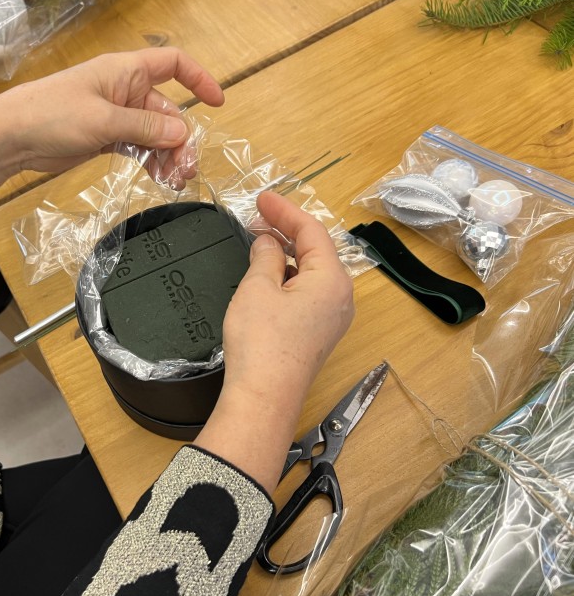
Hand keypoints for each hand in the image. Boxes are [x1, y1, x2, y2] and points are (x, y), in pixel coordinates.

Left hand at [0, 48, 222, 203]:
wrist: (12, 138)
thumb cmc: (52, 115)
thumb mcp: (103, 121)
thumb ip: (145, 128)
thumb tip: (182, 134)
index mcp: (126, 72)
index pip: (173, 64)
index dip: (198, 79)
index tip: (217, 102)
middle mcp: (125, 91)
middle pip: (167, 111)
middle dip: (181, 139)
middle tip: (186, 170)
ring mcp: (116, 115)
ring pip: (155, 134)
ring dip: (168, 156)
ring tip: (175, 182)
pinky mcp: (106, 137)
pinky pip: (138, 147)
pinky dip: (150, 162)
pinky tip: (160, 180)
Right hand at [195, 192, 353, 492]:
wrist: (264, 397)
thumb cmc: (261, 341)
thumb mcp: (258, 287)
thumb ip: (264, 256)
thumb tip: (267, 242)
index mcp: (332, 279)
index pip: (312, 231)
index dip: (285, 211)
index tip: (261, 198)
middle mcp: (340, 296)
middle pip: (315, 250)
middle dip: (286, 230)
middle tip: (256, 216)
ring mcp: (332, 317)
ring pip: (311, 272)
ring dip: (285, 253)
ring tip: (257, 240)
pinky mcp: (319, 333)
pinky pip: (308, 292)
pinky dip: (288, 276)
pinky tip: (266, 273)